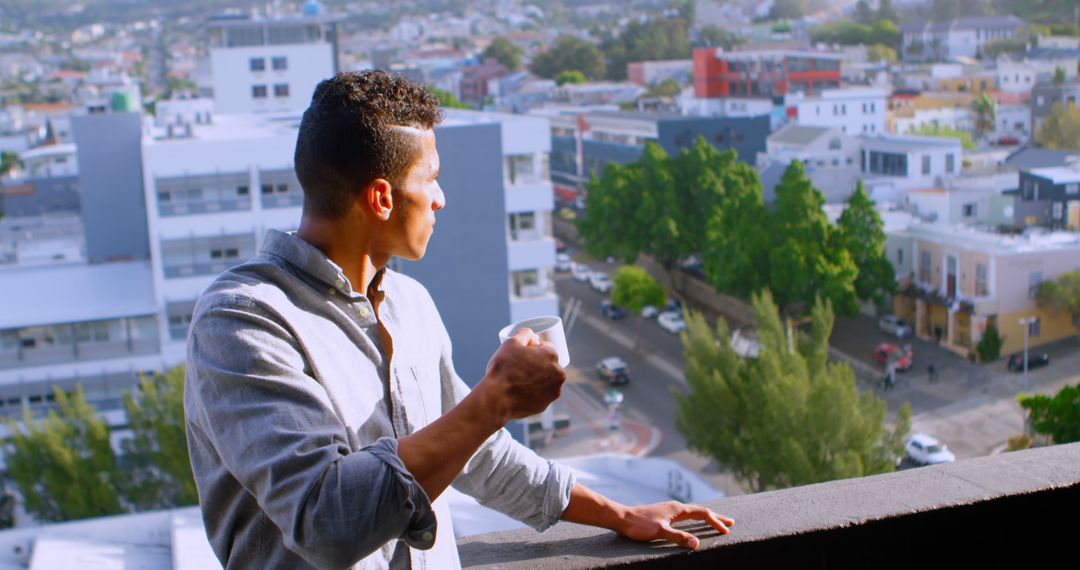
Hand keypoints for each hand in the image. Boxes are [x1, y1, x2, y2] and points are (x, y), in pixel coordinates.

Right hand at [478, 328, 564, 423]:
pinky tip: (521, 391)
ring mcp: (553, 392)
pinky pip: (540, 395)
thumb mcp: (511, 343)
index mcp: (552, 356)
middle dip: (538, 364)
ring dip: (538, 378)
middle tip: (521, 366)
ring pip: (546, 381)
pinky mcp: (545, 406)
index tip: (525, 353)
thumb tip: (530, 333)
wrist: (496, 399)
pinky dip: (533, 392)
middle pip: (549, 365)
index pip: (547, 347)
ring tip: (520, 379)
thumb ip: (524, 334)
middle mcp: (558, 374)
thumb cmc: (503, 369)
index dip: (535, 348)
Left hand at [616, 501, 733, 549]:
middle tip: (731, 522)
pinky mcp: (663, 513)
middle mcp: (675, 507)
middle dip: (716, 517)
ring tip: (715, 521)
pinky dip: (695, 518)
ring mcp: (669, 509)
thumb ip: (678, 537)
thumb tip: (697, 543)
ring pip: (693, 512)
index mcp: (677, 509)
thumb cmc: (639, 525)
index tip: (726, 530)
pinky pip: (685, 515)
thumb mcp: (660, 532)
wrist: (621, 518)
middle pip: (700, 511)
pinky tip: (692, 522)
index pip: (702, 513)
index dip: (715, 521)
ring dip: (706, 517)